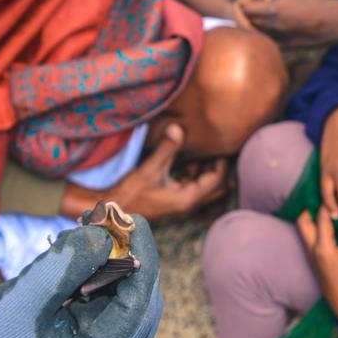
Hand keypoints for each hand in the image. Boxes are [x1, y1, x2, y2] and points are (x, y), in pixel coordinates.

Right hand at [0, 214, 162, 337]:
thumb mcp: (21, 303)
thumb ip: (61, 267)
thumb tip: (103, 234)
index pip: (137, 307)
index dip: (139, 257)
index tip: (132, 218)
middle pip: (141, 301)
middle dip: (125, 255)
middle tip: (106, 216)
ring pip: (129, 298)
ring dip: (113, 261)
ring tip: (91, 227)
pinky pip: (113, 303)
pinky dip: (101, 274)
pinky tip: (85, 250)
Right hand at [108, 124, 229, 218]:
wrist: (116, 209)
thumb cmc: (132, 192)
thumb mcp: (149, 169)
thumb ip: (166, 149)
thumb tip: (178, 128)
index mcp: (189, 198)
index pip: (217, 180)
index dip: (222, 162)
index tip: (221, 144)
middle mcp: (190, 203)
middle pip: (219, 188)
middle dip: (220, 169)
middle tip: (215, 149)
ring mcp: (183, 203)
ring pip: (207, 188)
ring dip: (207, 171)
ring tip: (202, 151)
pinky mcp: (176, 200)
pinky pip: (195, 187)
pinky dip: (196, 175)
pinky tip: (187, 161)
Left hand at [235, 0, 337, 46]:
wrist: (336, 22)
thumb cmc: (318, 1)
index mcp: (272, 9)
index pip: (245, 9)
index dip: (245, 3)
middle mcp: (272, 26)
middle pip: (248, 22)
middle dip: (249, 14)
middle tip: (259, 6)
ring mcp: (279, 37)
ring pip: (257, 33)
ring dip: (257, 25)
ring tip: (268, 15)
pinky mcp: (287, 46)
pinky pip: (269, 42)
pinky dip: (267, 35)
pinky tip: (276, 28)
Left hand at [297, 206, 337, 325]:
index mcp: (323, 247)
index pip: (322, 218)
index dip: (329, 204)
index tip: (335, 193)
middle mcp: (312, 250)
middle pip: (303, 222)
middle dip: (310, 209)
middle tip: (324, 199)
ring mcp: (311, 256)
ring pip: (304, 230)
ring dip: (312, 219)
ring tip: (326, 209)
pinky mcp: (314, 261)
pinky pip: (310, 239)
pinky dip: (315, 229)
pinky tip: (328, 226)